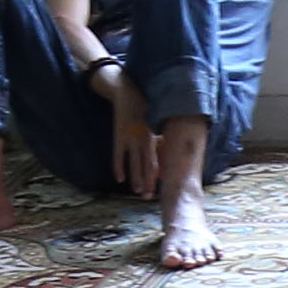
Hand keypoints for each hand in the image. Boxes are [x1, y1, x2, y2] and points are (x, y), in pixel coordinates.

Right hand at [102, 72, 160, 197]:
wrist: (126, 91)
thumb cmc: (147, 104)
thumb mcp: (157, 117)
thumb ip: (162, 134)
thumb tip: (170, 150)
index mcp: (151, 134)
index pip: (155, 159)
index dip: (156, 174)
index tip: (161, 185)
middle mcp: (140, 138)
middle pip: (144, 165)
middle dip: (147, 181)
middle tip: (149, 196)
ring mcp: (127, 138)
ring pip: (131, 163)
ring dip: (134, 178)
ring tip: (137, 191)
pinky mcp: (117, 136)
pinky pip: (117, 155)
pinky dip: (118, 167)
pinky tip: (119, 179)